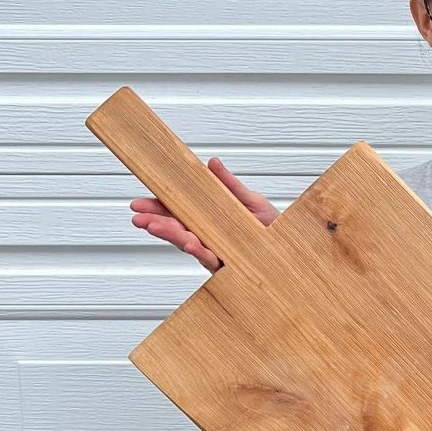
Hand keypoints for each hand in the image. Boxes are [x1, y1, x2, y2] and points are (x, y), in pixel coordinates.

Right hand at [130, 156, 277, 272]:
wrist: (293, 251)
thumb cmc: (272, 228)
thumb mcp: (251, 202)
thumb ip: (229, 185)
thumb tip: (212, 164)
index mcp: (211, 221)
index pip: (179, 213)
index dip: (159, 208)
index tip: (140, 202)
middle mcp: (211, 239)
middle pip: (179, 230)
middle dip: (157, 223)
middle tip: (138, 217)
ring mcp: (219, 253)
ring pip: (190, 245)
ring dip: (171, 235)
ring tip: (154, 227)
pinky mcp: (231, 266)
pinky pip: (214, 259)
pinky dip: (202, 250)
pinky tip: (191, 243)